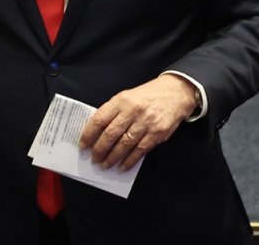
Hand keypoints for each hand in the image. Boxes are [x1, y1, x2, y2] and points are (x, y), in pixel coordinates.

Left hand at [78, 74, 198, 171]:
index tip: (83, 145)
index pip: (99, 119)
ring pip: (124, 145)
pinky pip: (140, 151)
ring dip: (112, 158)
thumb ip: (114, 112)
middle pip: (110, 135)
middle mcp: (132, 111)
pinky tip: (122, 166)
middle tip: (94, 159)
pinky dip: (129, 161)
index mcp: (121, 100)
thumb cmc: (147, 96)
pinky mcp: (157, 134)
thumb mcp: (127, 96)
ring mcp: (145, 123)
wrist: (176, 92)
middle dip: (99, 150)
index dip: (89, 134)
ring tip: (105, 165)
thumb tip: (97, 133)